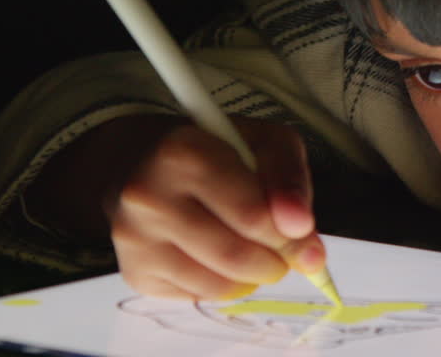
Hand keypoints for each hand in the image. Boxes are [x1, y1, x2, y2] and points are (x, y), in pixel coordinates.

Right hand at [107, 119, 322, 299]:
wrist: (146, 163)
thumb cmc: (217, 150)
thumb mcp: (266, 142)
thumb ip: (290, 179)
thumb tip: (301, 228)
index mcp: (185, 155)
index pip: (252, 217)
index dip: (290, 236)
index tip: (305, 237)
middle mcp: (150, 198)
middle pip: (235, 257)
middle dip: (275, 263)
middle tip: (284, 252)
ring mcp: (136, 239)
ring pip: (217, 286)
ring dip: (252, 278)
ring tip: (256, 252)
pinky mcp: (135, 271)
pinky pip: (196, 297)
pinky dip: (224, 285)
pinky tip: (222, 257)